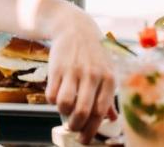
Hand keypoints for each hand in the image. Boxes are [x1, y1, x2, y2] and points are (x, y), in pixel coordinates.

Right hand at [45, 10, 115, 144]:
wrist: (75, 28)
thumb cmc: (94, 54)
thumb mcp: (107, 70)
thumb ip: (108, 95)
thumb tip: (112, 119)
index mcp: (108, 78)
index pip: (101, 112)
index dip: (91, 129)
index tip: (84, 139)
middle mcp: (92, 75)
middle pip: (83, 111)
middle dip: (76, 126)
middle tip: (73, 128)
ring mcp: (73, 71)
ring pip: (65, 104)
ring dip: (63, 113)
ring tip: (65, 111)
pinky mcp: (56, 68)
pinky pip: (51, 94)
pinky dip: (53, 101)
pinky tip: (57, 96)